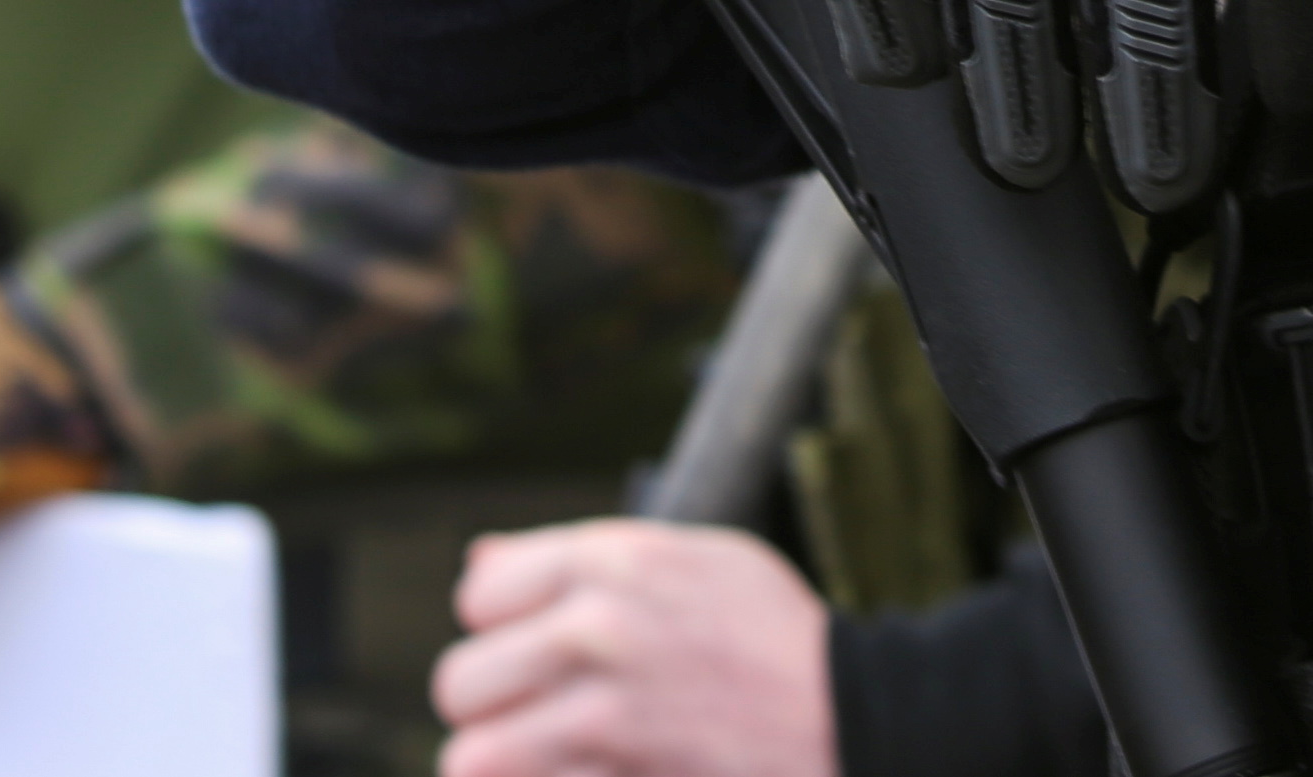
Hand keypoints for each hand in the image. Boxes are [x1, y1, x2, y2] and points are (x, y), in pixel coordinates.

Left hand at [436, 521, 832, 776]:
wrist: (852, 717)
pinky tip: (586, 774)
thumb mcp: (696, 559)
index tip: (536, 644)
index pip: (478, 592)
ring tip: (544, 758)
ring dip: (503, 763)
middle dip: (492, 706)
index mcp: (614, 562)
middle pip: (459, 681)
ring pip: (472, 757)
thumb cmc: (775, 637)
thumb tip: (480, 562)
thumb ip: (586, 557)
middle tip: (537, 716)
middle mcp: (597, 632)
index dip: (502, 625)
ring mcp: (605, 719)